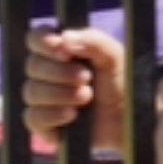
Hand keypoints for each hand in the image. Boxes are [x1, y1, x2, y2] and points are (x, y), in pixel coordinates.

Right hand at [21, 27, 131, 148]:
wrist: (131, 119)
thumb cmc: (121, 84)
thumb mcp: (113, 57)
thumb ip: (93, 41)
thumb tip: (64, 38)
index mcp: (59, 51)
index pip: (35, 38)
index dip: (43, 42)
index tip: (63, 50)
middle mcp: (46, 73)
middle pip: (33, 65)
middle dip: (60, 72)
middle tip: (86, 77)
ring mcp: (43, 100)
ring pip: (32, 91)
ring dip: (60, 93)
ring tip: (87, 96)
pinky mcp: (44, 126)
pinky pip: (33, 117)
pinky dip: (52, 115)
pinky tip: (71, 115)